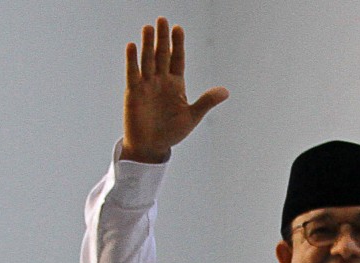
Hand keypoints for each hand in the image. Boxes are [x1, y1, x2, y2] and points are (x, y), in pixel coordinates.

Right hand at [121, 17, 228, 162]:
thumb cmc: (172, 132)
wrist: (152, 146)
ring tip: (149, 27)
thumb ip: (206, 101)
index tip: (179, 28)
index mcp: (176, 85)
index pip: (177, 59)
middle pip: (162, 55)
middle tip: (163, 19)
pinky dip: (132, 60)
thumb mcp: (192, 116)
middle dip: (163, 38)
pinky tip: (132, 46)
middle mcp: (161, 81)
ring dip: (148, 44)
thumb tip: (226, 91)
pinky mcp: (134, 92)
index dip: (178, 44)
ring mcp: (147, 85)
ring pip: (147, 60)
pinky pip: (133, 74)